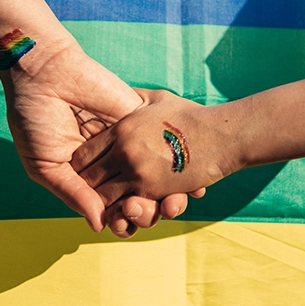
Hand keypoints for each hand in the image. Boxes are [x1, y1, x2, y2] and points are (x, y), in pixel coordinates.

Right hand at [1, 41, 189, 232]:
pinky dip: (183, 168)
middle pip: (137, 197)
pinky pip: (167, 147)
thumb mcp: (46, 165)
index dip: (121, 221)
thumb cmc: (36, 119)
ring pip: (156, 179)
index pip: (111, 208)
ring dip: (165, 197)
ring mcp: (129, 143)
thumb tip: (100, 225)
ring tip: (164, 204)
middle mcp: (111, 164)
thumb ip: (73, 194)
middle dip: (145, 212)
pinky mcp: (142, 121)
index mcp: (86, 177)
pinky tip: (192, 184)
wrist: (46, 74)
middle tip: (143, 213)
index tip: (124, 227)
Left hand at [72, 89, 240, 233]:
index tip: (89, 171)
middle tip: (95, 193)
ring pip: (102, 197)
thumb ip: (135, 98)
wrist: (221, 135)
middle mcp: (123, 150)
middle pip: (87, 177)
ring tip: (112, 203)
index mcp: (121, 128)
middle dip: (89, 187)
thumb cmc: (191, 116)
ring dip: (106, 203)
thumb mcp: (157, 100)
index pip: (84, 154)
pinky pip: (125, 208)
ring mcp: (136, 171)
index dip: (83, 165)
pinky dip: (123, 212)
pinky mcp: (152, 190)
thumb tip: (122, 93)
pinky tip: (128, 208)